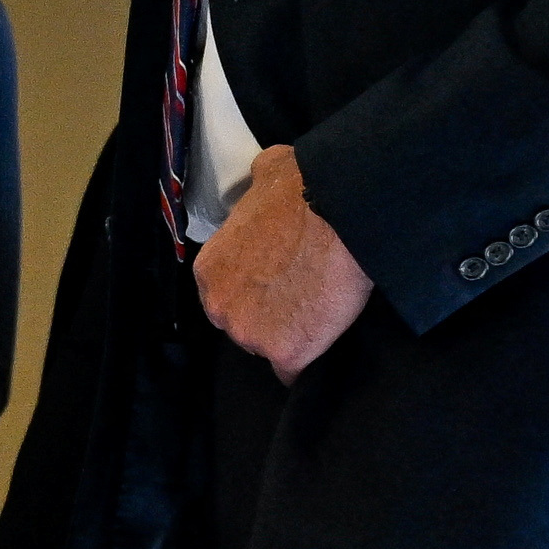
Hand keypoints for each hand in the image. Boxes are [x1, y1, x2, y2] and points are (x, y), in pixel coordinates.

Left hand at [194, 144, 372, 376]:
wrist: (338, 213)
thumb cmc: (303, 189)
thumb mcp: (267, 175)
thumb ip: (258, 188)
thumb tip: (265, 178)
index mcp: (210, 271)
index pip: (230, 296)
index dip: (258, 293)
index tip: (283, 285)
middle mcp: (221, 308)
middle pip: (245, 327)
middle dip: (270, 318)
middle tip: (304, 297)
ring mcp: (250, 334)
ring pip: (268, 349)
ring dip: (291, 337)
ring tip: (321, 313)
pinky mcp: (286, 353)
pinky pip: (294, 373)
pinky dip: (309, 362)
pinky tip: (324, 346)